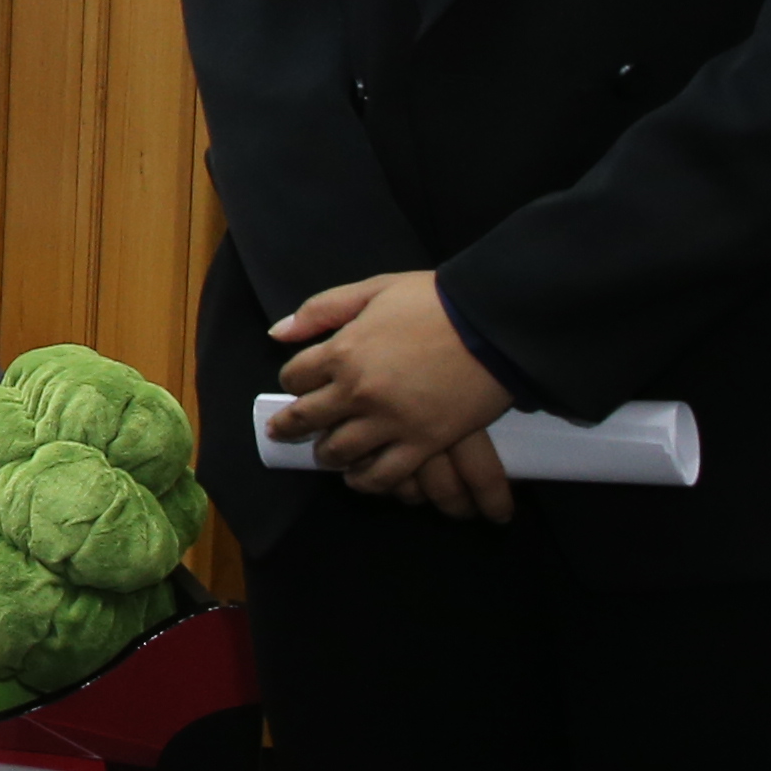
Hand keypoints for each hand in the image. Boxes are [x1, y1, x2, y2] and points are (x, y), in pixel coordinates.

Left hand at [264, 270, 518, 522]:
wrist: (492, 324)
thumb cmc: (434, 302)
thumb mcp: (373, 290)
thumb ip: (321, 310)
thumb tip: (278, 333)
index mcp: (342, 351)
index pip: (295, 376)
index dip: (293, 380)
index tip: (298, 385)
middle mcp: (357, 391)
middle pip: (307, 418)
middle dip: (291, 426)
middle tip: (283, 431)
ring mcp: (389, 421)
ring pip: (340, 451)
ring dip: (327, 455)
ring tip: (327, 455)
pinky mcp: (423, 443)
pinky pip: (383, 475)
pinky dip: (365, 481)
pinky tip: (360, 478)